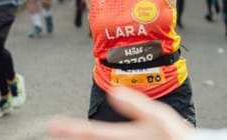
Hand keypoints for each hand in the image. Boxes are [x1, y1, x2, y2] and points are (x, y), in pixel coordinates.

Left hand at [47, 87, 191, 139]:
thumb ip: (134, 104)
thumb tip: (114, 92)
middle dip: (69, 137)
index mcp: (122, 137)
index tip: (54, 124)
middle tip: (53, 130)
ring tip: (66, 136)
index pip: (90, 133)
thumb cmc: (173, 138)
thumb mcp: (157, 115)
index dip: (69, 129)